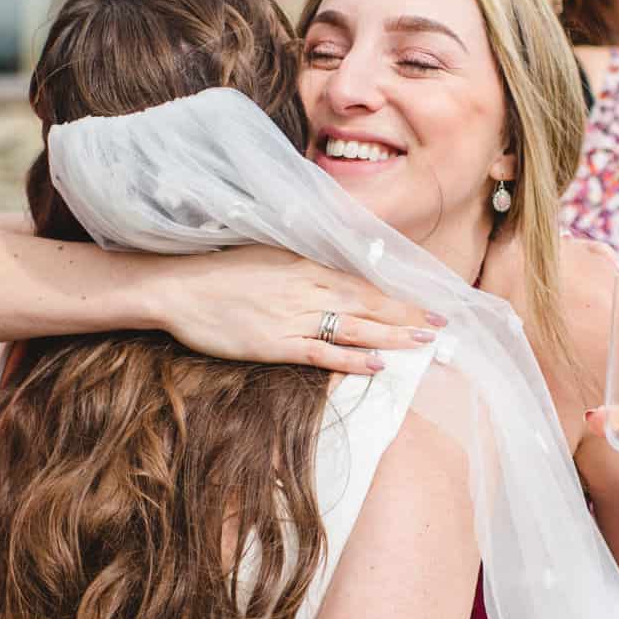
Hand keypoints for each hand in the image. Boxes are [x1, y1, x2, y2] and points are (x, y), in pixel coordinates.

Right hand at [155, 245, 443, 374]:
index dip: (396, 293)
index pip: (363, 280)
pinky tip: (377, 364)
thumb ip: (303, 265)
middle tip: (440, 325)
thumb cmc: (220, 272)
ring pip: (355, 327)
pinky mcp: (276, 344)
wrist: (178, 288)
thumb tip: (333, 273)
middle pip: (368, 302)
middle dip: (407, 314)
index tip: (424, 300)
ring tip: (423, 343)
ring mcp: (293, 317)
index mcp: (306, 264)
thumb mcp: (268, 254)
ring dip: (392, 334)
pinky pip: (323, 352)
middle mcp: (307, 288)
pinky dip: (352, 358)